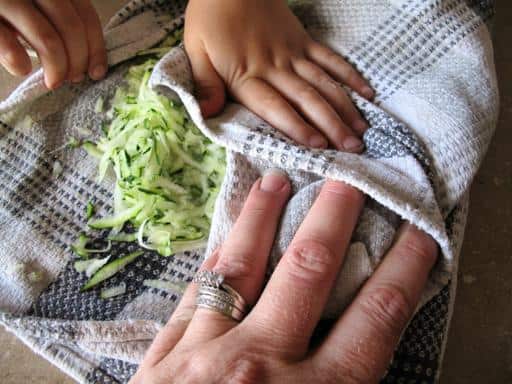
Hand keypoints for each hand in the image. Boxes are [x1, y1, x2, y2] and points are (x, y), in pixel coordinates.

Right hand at [0, 0, 106, 88]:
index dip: (96, 48)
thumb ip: (60, 21)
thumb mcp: (37, 6)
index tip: (97, 72)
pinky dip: (20, 62)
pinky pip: (7, 43)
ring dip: (57, 67)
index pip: (85, 16)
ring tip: (54, 81)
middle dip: (77, 60)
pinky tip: (23, 69)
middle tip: (73, 79)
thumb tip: (88, 58)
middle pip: (71, 28)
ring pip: (47, 39)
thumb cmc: (10, 8)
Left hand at [130, 171, 437, 383]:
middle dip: (333, 219)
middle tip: (347, 179)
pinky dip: (217, 258)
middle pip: (308, 271)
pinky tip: (229, 233)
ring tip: (275, 180)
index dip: (404, 267)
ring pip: (241, 267)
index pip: (376, 315)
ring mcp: (207, 354)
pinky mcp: (166, 357)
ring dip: (262, 218)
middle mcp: (263, 364)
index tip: (417, 232)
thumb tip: (374, 350)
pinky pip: (197, 293)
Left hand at [184, 0, 374, 151]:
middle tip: (353, 148)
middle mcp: (275, 67)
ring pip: (323, 83)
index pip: (275, 107)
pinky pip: (330, 59)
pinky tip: (367, 94)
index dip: (296, 126)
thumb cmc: (210, 18)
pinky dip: (349, 76)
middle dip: (330, 125)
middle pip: (306, 100)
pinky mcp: (304, 40)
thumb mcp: (195, 50)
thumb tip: (208, 115)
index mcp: (246, 75)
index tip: (317, 145)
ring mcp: (293, 53)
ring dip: (344, 108)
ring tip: (362, 132)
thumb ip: (205, 84)